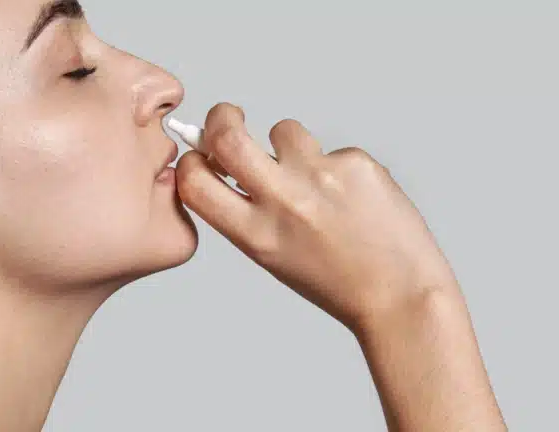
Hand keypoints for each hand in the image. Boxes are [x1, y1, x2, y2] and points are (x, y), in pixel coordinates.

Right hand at [175, 103, 458, 330]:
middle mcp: (283, 201)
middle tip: (228, 118)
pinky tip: (354, 199)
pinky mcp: (356, 163)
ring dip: (291, 148)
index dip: (191, 163)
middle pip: (228, 135)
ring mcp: (321, 177)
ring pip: (285, 131)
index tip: (201, 157)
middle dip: (220, 117)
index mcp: (255, 234)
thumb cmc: (338, 282)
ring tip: (318, 183)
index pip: (196, 181)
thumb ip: (247, 213)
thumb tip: (227, 167)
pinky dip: (336, 168)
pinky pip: (332, 150)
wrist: (400, 294)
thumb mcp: (273, 255)